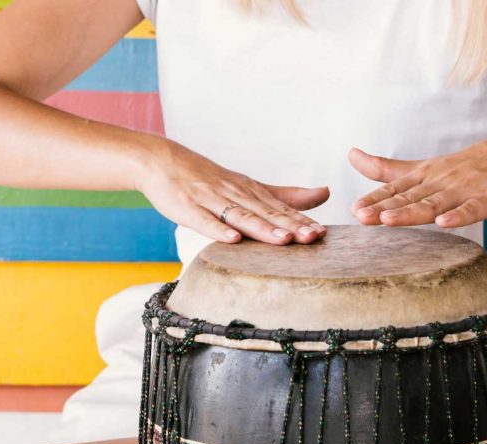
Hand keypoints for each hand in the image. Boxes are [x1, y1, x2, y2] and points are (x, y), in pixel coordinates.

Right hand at [136, 141, 328, 243]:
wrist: (162, 161)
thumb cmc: (208, 179)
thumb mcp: (249, 185)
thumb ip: (285, 195)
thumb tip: (325, 193)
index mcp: (251, 191)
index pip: (281, 209)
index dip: (302, 221)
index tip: (323, 233)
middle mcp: (235, 194)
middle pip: (266, 213)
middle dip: (290, 226)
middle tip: (313, 237)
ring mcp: (211, 201)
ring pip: (241, 217)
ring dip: (263, 228)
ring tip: (283, 240)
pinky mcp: (188, 208)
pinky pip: (205, 221)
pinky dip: (219, 230)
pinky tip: (233, 239)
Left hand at [349, 132, 486, 226]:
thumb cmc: (461, 168)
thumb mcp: (420, 167)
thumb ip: (386, 169)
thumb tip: (350, 154)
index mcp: (422, 177)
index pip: (394, 189)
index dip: (374, 199)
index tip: (354, 209)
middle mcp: (439, 182)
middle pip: (409, 198)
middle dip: (384, 207)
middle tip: (362, 216)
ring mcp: (462, 191)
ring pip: (433, 204)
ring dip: (411, 212)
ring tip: (389, 219)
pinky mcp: (486, 200)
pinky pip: (471, 209)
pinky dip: (458, 216)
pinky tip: (444, 223)